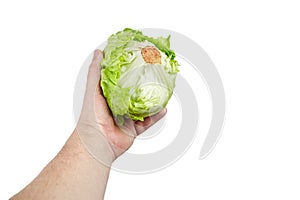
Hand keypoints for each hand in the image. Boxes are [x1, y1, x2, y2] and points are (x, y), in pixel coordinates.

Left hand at [76, 50, 166, 165]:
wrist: (97, 142)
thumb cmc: (91, 116)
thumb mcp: (93, 89)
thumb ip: (96, 72)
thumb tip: (99, 52)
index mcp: (109, 95)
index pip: (121, 80)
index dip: (129, 71)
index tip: (138, 61)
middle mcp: (120, 106)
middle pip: (135, 93)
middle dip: (145, 85)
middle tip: (155, 74)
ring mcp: (128, 117)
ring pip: (144, 107)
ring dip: (154, 100)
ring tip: (163, 90)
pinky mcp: (134, 128)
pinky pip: (149, 121)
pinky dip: (157, 115)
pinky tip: (164, 108)